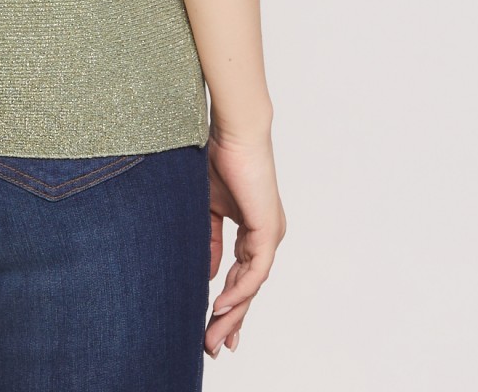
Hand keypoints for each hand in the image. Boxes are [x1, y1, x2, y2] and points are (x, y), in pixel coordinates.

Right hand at [202, 121, 286, 358]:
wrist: (233, 132)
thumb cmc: (218, 158)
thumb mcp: (208, 208)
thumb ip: (209, 241)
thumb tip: (208, 276)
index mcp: (251, 231)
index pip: (240, 277)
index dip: (227, 304)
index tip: (212, 328)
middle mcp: (264, 237)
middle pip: (247, 289)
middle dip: (230, 320)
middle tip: (214, 347)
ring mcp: (269, 234)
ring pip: (252, 286)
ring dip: (232, 313)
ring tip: (213, 336)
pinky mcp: (269, 230)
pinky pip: (255, 271)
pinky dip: (239, 290)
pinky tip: (221, 306)